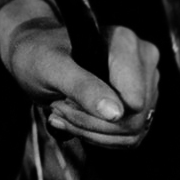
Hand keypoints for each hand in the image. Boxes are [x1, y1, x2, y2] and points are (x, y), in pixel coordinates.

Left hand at [0, 2, 160, 147]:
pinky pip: (128, 136)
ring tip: (61, 112)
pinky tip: (75, 120)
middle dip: (90, 123)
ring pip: (132, 131)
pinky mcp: (140, 105)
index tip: (63, 103)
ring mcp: (144, 85)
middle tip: (56, 108)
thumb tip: (115, 113)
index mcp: (125, 43)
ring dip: (91, 131)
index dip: (100, 112)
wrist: (35, 56)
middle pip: (134, 118)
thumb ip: (82, 86)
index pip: (133, 99)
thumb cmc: (38, 53)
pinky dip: (98, 135)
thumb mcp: (50, 67)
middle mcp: (142, 62)